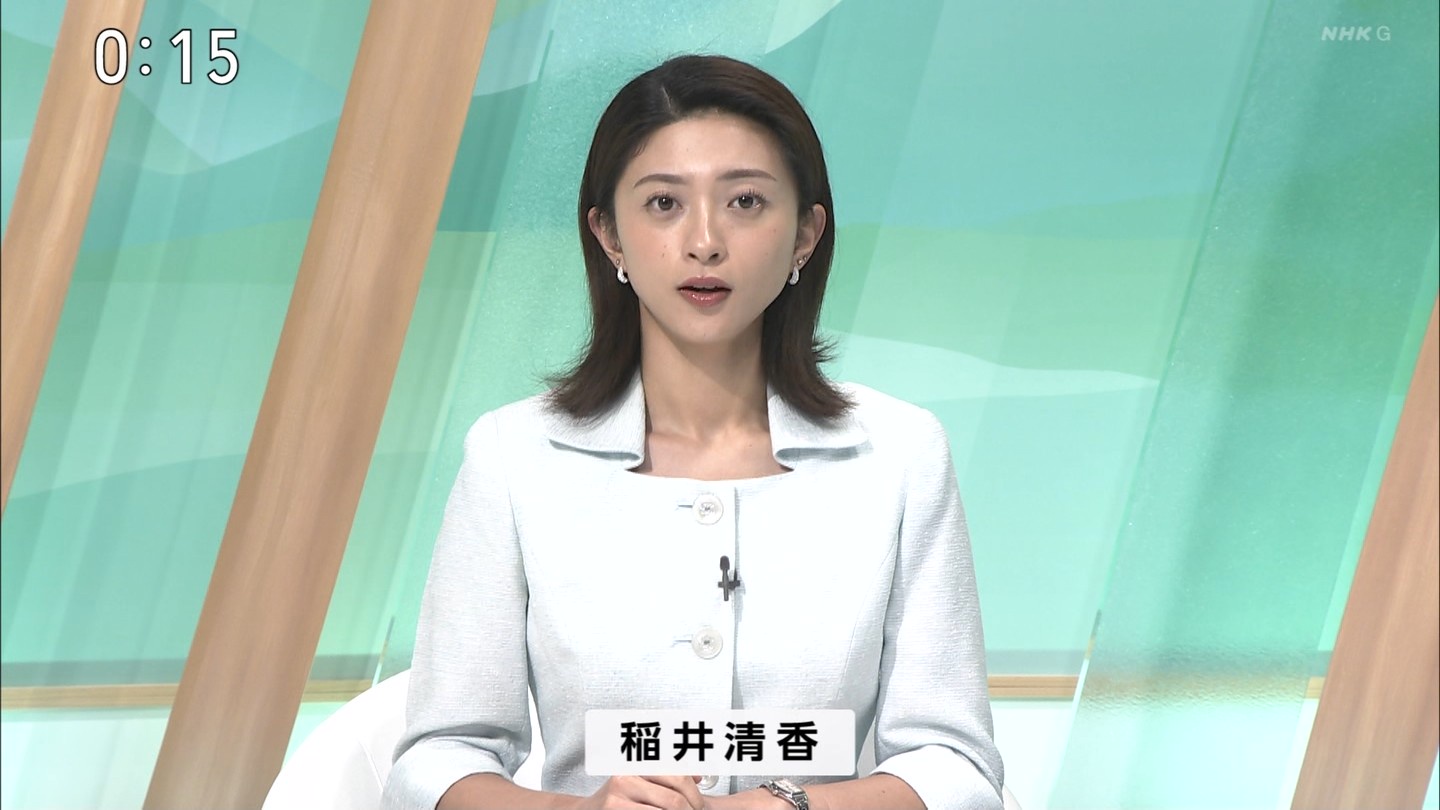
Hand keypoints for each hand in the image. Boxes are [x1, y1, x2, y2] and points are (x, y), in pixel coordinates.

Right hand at [574, 775, 708, 809]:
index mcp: (636, 763)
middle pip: (674, 798)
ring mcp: (618, 797)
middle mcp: (626, 777)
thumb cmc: (617, 797)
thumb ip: (667, 775)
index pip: (677, 774)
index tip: (700, 804)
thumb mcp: (639, 780)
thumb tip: (699, 776)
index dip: (694, 793)